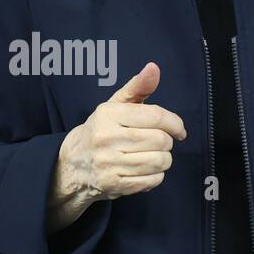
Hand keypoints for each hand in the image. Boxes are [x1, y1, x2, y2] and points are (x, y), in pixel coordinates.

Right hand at [49, 63, 186, 221]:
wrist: (74, 163)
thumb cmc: (101, 130)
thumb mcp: (115, 105)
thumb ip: (137, 87)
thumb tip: (154, 68)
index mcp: (109, 115)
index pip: (156, 116)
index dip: (175, 123)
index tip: (179, 129)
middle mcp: (107, 138)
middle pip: (161, 140)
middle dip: (167, 142)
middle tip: (159, 142)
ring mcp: (109, 164)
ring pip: (159, 162)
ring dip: (164, 160)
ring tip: (153, 155)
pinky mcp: (114, 185)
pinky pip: (152, 181)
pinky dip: (156, 176)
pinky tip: (146, 170)